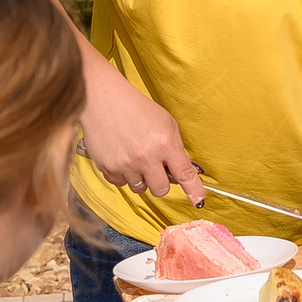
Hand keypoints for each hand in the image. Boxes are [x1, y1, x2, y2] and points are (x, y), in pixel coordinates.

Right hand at [79, 92, 204, 201]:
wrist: (103, 101)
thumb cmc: (137, 108)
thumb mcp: (166, 122)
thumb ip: (175, 147)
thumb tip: (182, 169)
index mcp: (165, 143)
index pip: (184, 174)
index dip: (193, 190)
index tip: (198, 200)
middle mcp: (146, 157)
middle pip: (161, 190)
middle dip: (161, 182)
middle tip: (155, 168)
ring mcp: (125, 164)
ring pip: (140, 188)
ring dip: (141, 178)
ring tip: (135, 157)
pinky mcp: (107, 168)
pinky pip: (120, 183)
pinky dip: (123, 174)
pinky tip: (121, 157)